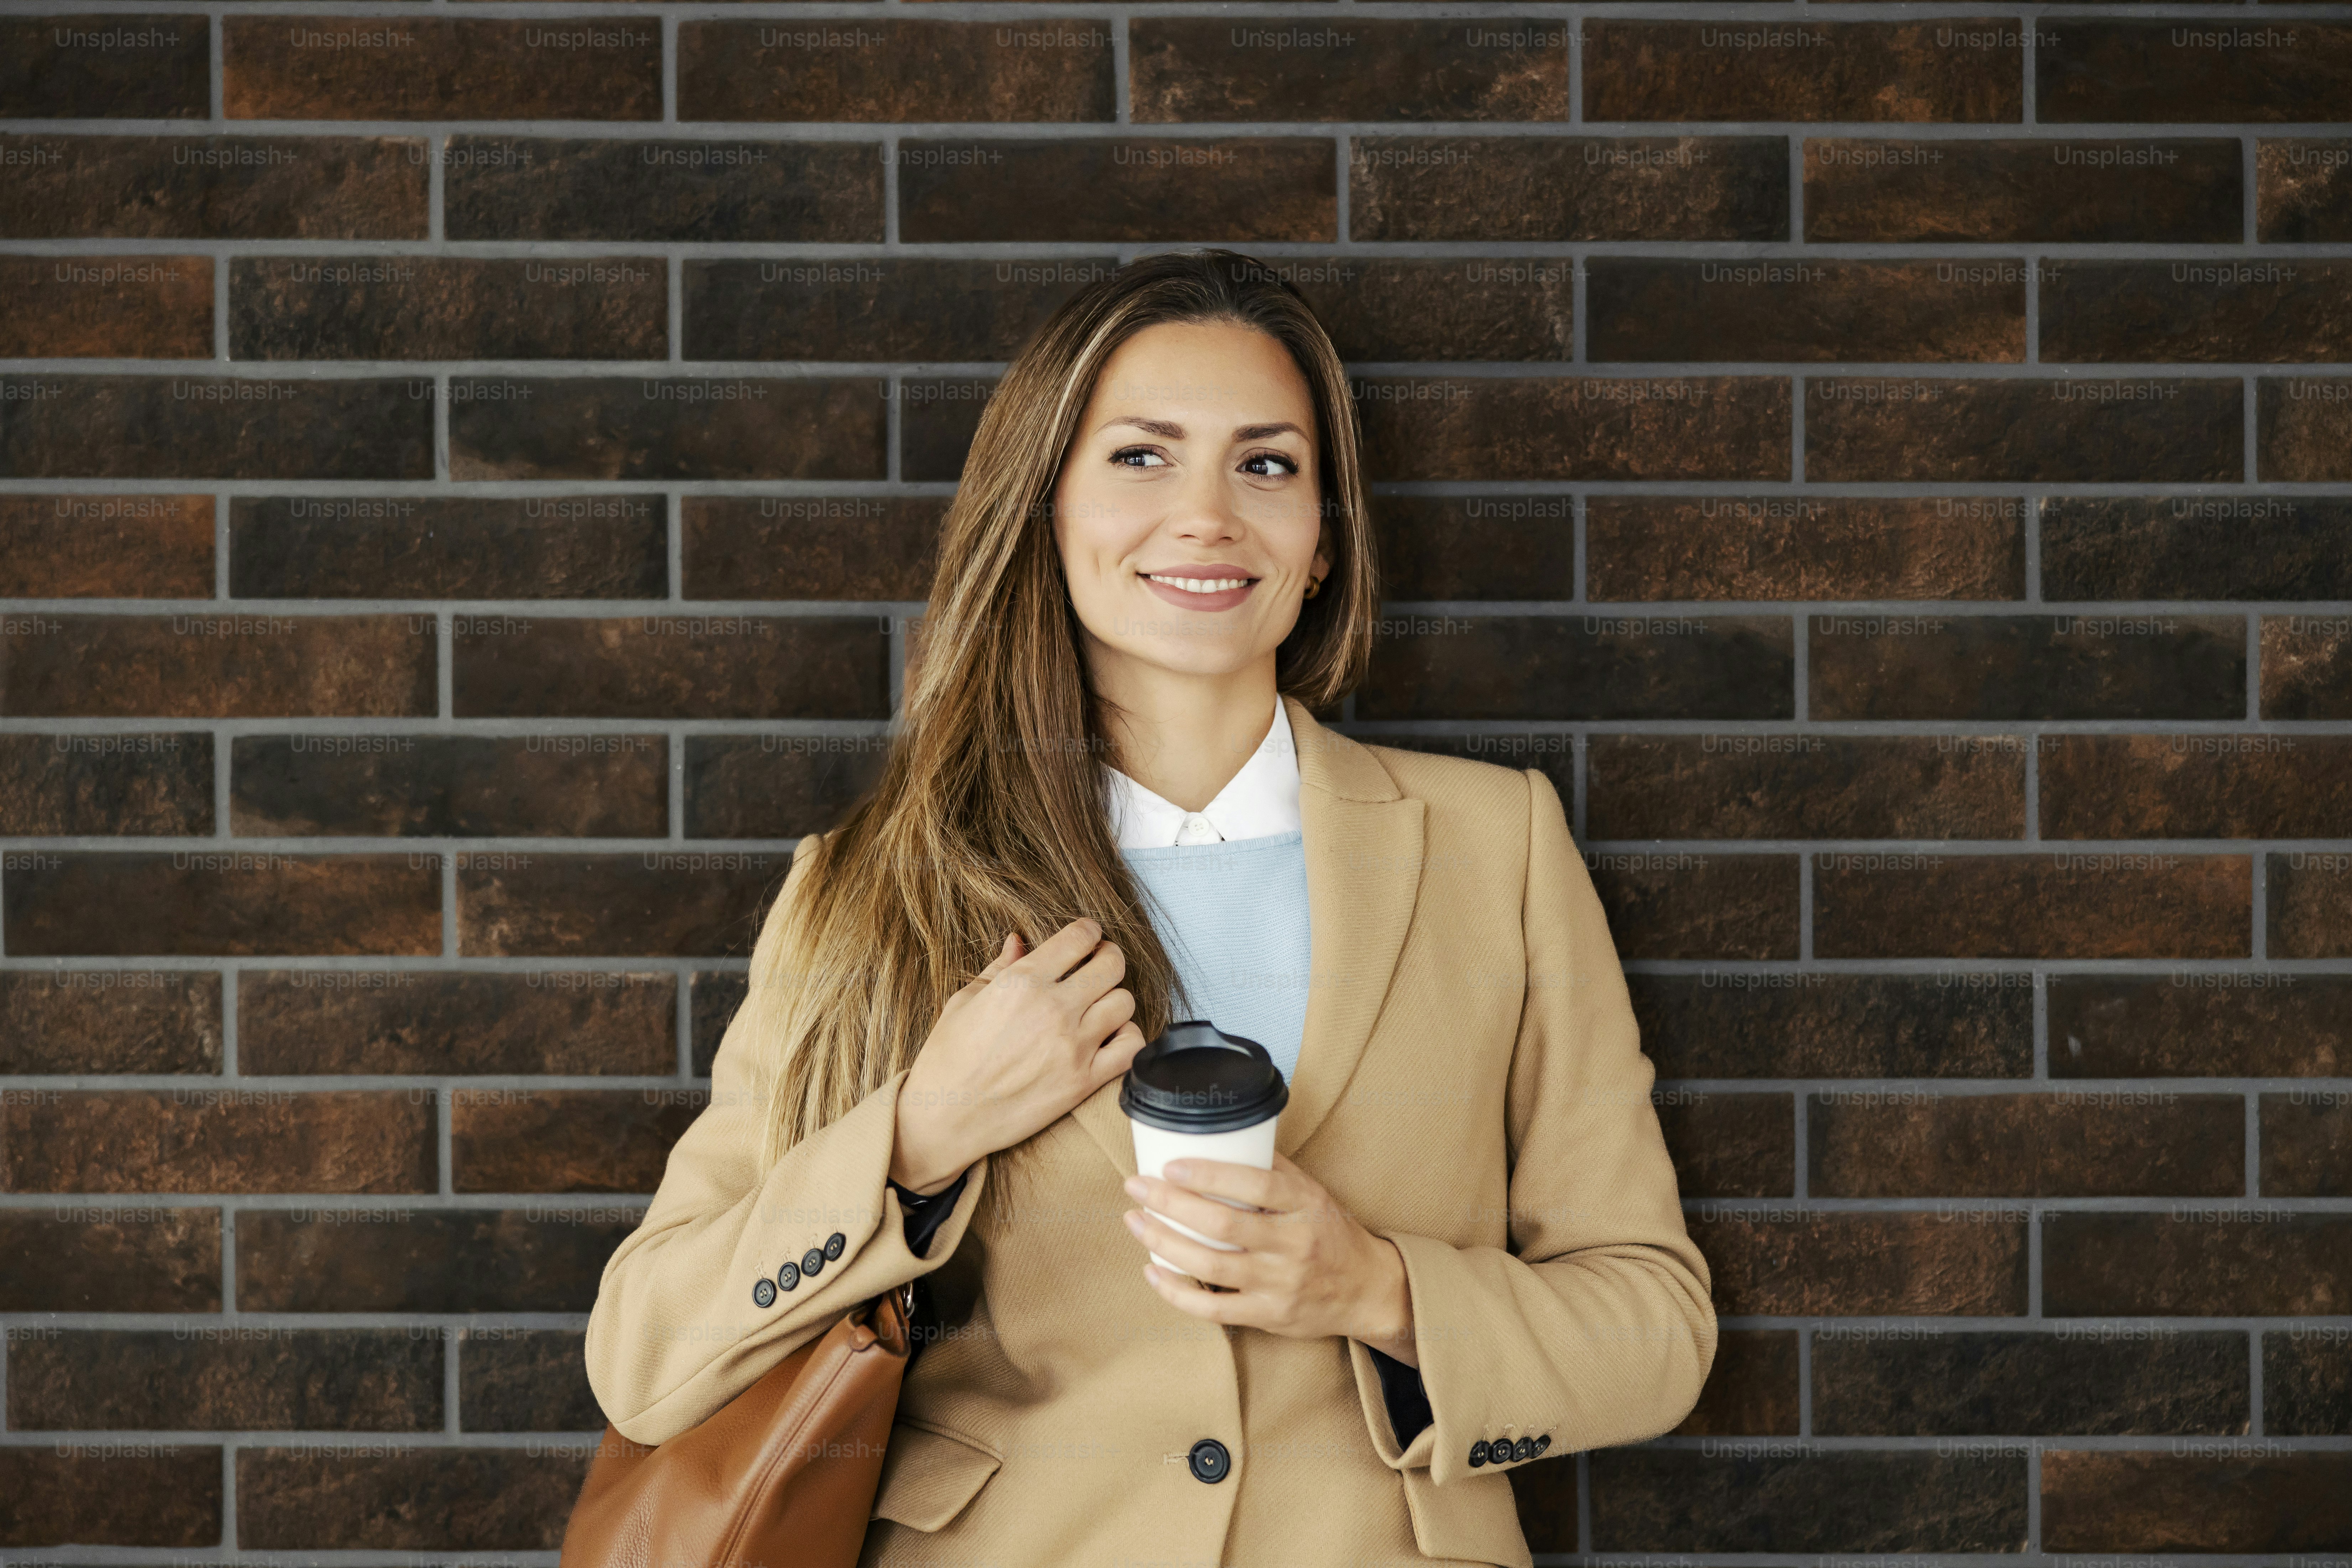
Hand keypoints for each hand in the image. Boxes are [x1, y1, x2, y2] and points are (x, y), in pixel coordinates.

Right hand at [889, 918, 1145, 1194]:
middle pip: (1112, 964)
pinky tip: (1109, 1037)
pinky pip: (1131, 1048)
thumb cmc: (948, 1060)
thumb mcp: (964, 1001)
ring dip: (1115, 999)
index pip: (1080, 937)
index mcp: (1022, 981)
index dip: (1089, 932)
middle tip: (1098, 966)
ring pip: (1124, 1002)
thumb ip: (999, 967)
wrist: (944, 1117)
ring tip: (1099, 1006)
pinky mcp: (1083, 1081)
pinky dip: (1127, 1038)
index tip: (1088, 938)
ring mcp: (1072, 1046)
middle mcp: (1053, 1009)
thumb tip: (1019, 940)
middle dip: (1108, 958)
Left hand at [1121, 1151, 1419, 1367]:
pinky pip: (1214, 1309)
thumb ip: (1273, 1169)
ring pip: (1212, 1265)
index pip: (1255, 1184)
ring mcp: (1280, 1283)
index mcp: (1305, 1205)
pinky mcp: (1268, 1315)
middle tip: (1136, 1186)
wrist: (1367, 1289)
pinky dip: (1177, 1293)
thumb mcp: (1313, 1193)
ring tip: (1135, 1221)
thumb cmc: (1331, 1233)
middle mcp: (1293, 1244)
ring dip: (1165, 1242)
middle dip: (1171, 1204)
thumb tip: (1225, 1137)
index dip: (1209, 1174)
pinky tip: (1152, 1271)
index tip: (1170, 1165)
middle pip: (1223, 1224)